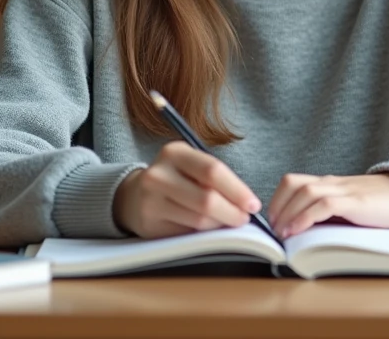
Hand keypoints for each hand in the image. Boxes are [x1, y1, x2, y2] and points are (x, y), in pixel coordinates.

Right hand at [113, 141, 262, 238]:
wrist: (135, 196)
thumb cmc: (175, 179)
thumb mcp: (189, 166)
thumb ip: (213, 177)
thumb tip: (246, 203)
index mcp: (174, 152)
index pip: (212, 170)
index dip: (237, 190)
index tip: (253, 204)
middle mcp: (159, 174)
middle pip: (207, 199)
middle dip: (232, 213)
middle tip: (245, 219)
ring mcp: (151, 201)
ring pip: (199, 220)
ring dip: (220, 226)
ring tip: (226, 223)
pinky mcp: (149, 224)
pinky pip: (187, 234)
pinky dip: (203, 235)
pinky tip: (207, 230)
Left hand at [268, 173, 388, 239]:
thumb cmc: (376, 206)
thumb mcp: (345, 207)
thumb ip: (326, 213)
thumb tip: (299, 231)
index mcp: (328, 183)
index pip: (293, 182)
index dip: (277, 199)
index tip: (271, 220)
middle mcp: (332, 183)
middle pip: (294, 184)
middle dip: (277, 206)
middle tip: (272, 229)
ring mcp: (344, 191)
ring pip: (305, 192)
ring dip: (288, 213)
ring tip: (282, 233)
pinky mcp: (356, 202)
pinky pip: (325, 205)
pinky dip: (306, 217)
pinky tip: (298, 230)